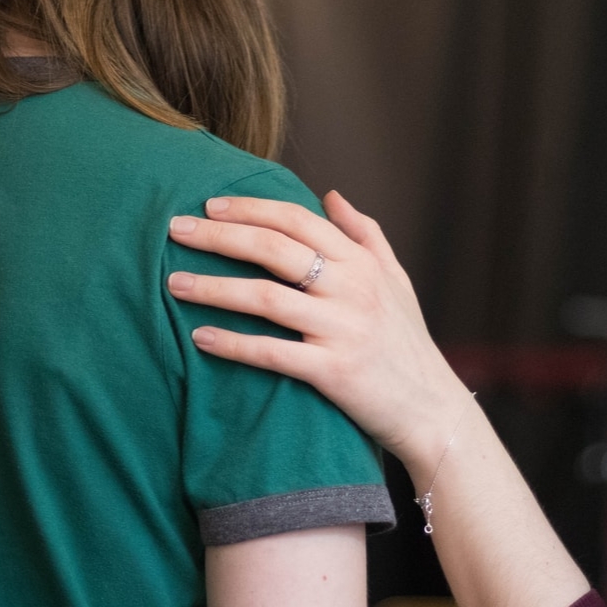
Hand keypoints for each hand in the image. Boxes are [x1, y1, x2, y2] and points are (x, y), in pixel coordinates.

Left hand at [166, 191, 473, 466]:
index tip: (209, 204)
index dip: (250, 208)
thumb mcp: (396, 281)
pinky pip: (273, 352)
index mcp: (362, 263)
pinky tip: (200, 337)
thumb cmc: (407, 344)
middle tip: (175, 230)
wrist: (433, 411)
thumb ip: (365, 234)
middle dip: (219, 236)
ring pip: (266, 298)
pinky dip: (233, 343)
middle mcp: (353, 289)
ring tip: (173, 284)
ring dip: (214, 288)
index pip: (297, 220)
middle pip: (274, 249)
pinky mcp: (334, 372)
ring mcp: (343, 329)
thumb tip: (331, 195)